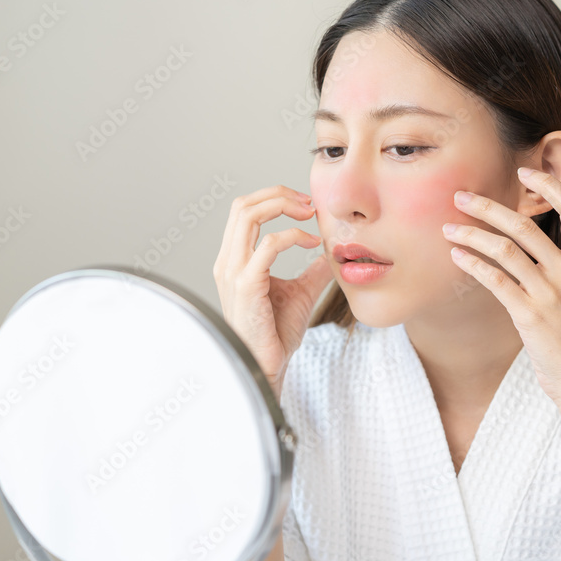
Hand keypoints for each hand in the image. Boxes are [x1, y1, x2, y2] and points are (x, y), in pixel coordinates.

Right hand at [213, 184, 332, 401]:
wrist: (267, 366)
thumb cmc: (275, 335)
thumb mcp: (300, 293)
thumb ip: (313, 270)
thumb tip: (331, 253)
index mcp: (235, 260)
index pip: (245, 211)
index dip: (274, 199)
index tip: (306, 205)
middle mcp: (228, 261)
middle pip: (243, 205)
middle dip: (278, 194)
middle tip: (309, 202)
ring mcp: (233, 272)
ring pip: (248, 214)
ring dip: (282, 205)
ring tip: (310, 213)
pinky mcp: (246, 284)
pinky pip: (269, 245)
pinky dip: (293, 235)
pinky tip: (311, 243)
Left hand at [441, 167, 560, 407]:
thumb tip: (547, 240)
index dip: (548, 185)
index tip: (523, 171)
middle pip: (526, 225)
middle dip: (488, 207)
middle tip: (461, 196)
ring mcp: (551, 293)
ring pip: (505, 249)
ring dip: (472, 235)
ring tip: (449, 229)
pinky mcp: (530, 315)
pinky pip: (496, 280)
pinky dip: (473, 265)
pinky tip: (457, 257)